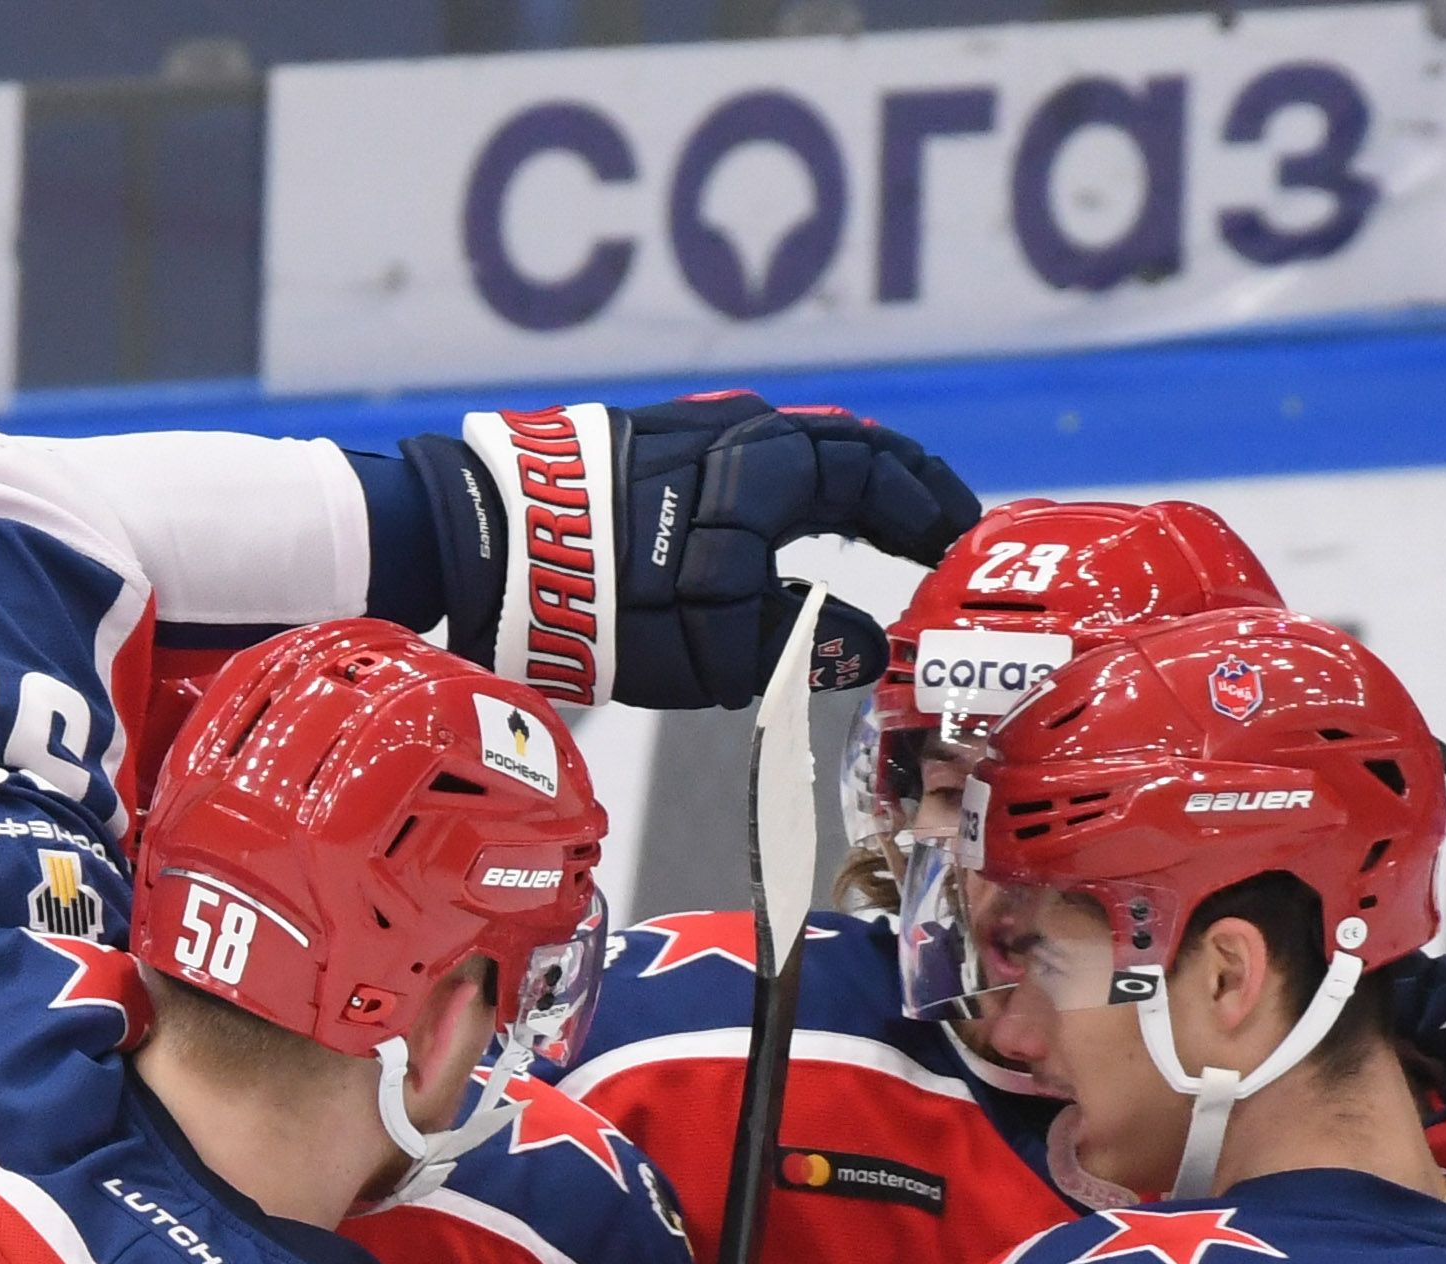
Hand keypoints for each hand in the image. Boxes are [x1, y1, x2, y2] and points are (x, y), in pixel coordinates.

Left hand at [410, 394, 979, 711]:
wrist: (486, 548)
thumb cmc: (603, 604)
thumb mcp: (714, 651)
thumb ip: (801, 643)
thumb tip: (865, 647)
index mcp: (771, 469)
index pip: (880, 475)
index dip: (927, 509)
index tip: (958, 541)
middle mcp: (737, 431)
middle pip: (844, 448)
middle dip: (895, 487)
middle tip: (930, 527)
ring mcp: (687, 431)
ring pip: (790, 448)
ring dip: (837, 482)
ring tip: (864, 525)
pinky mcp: (640, 447)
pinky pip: (738, 459)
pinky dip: (779, 486)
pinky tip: (773, 521)